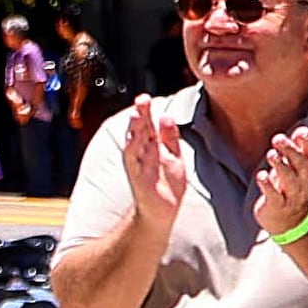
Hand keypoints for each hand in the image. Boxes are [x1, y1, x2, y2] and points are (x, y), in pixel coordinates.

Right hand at [119, 97, 190, 233]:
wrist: (162, 211)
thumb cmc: (167, 183)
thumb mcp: (174, 157)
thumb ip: (171, 138)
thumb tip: (167, 116)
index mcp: (154, 146)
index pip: (149, 125)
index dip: (148, 111)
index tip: (146, 97)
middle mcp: (144, 152)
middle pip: (141, 130)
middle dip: (141, 114)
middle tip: (141, 98)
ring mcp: (139, 163)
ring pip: (135, 142)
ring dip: (134, 129)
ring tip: (136, 115)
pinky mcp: (137, 176)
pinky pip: (134, 161)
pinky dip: (133, 149)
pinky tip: (134, 139)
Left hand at [256, 118, 307, 240]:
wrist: (288, 223)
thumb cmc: (287, 190)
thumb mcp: (293, 170)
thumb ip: (297, 151)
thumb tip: (302, 130)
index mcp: (303, 172)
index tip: (302, 132)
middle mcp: (300, 183)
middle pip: (301, 166)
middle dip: (291, 152)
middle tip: (278, 139)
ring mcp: (289, 195)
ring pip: (290, 181)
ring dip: (281, 167)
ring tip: (271, 154)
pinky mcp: (276, 205)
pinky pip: (274, 196)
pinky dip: (268, 186)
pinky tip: (261, 176)